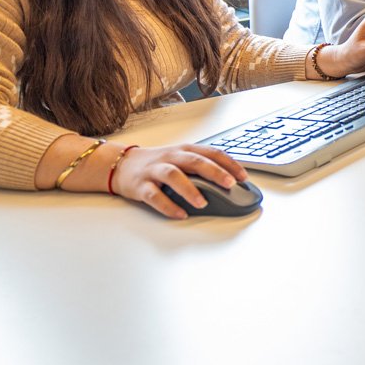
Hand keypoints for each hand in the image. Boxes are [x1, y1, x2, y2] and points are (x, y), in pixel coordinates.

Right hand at [112, 144, 248, 219]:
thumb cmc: (157, 162)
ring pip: (173, 176)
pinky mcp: (141, 186)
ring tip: (202, 202)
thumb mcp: (180, 158)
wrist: (121, 164)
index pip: (211, 153)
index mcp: (184, 150)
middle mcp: (171, 158)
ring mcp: (155, 171)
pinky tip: (180, 214)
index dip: (228, 164)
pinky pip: (155, 196)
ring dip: (189, 189)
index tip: (243, 176)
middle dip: (214, 172)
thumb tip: (229, 180)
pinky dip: (168, 206)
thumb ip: (200, 165)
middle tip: (229, 184)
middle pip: (195, 161)